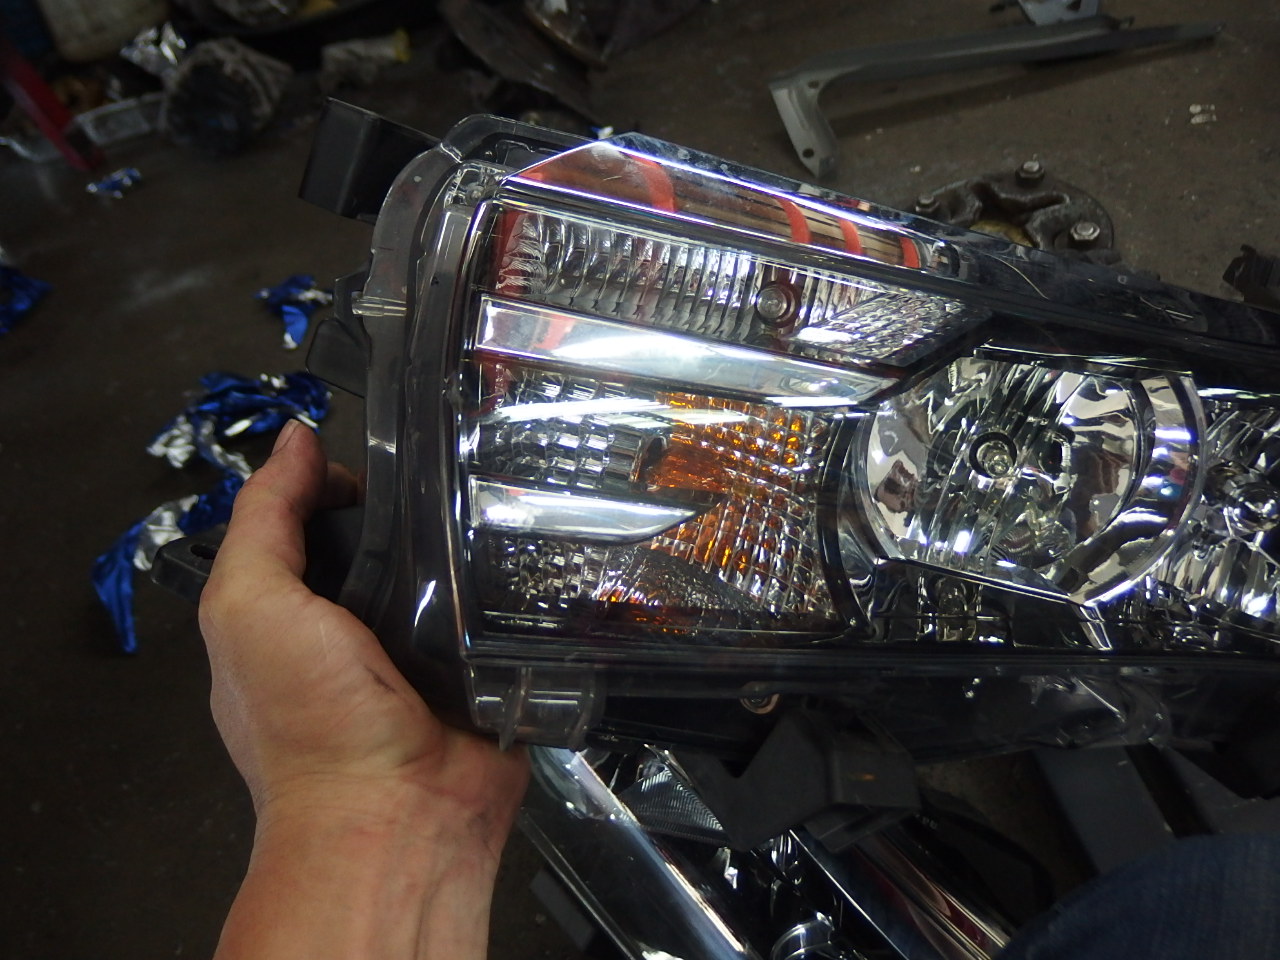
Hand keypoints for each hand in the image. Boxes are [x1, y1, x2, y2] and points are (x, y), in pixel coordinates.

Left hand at [198, 420, 527, 958]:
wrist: (395, 817)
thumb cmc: (308, 718)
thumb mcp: (249, 605)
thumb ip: (264, 520)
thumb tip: (294, 439)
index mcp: (294, 613)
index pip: (317, 522)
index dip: (340, 485)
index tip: (377, 469)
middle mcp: (358, 630)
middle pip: (391, 541)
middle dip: (417, 508)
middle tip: (453, 480)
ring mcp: (425, 652)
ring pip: (451, 572)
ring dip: (472, 542)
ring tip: (506, 500)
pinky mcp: (483, 671)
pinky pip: (501, 615)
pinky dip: (512, 588)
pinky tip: (533, 551)